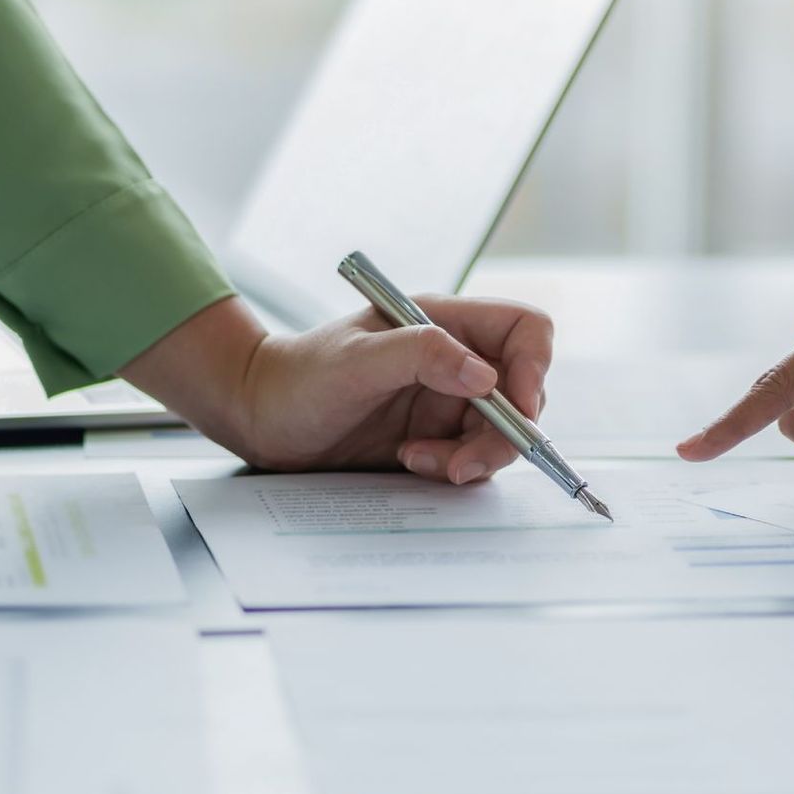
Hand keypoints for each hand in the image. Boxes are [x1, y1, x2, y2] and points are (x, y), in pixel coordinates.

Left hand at [122, 294, 551, 482]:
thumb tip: (488, 376)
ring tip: (421, 461)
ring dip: (474, 457)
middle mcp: (455, 360)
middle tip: (463, 463)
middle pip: (522, 395)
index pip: (524, 331)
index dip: (534, 368)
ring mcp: (447, 401)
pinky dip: (453, 469)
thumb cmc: (298, 378)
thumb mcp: (356, 362)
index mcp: (445, 323)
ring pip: (501, 435)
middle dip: (503, 434)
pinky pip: (472, 459)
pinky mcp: (435, 438)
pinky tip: (411, 462)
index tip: (515, 408)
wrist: (259, 418)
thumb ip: (422, 356)